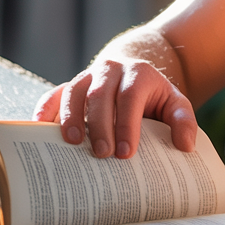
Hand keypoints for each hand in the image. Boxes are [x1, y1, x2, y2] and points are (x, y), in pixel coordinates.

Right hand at [32, 58, 196, 157]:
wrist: (133, 72)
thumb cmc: (154, 96)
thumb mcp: (176, 103)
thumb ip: (183, 121)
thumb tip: (185, 146)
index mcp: (139, 74)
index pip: (130, 97)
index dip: (127, 125)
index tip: (125, 153)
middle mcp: (111, 71)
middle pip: (101, 95)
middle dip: (100, 125)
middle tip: (102, 154)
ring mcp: (88, 76)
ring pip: (74, 92)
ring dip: (71, 117)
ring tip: (72, 143)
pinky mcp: (71, 86)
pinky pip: (54, 95)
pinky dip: (45, 110)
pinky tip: (39, 129)